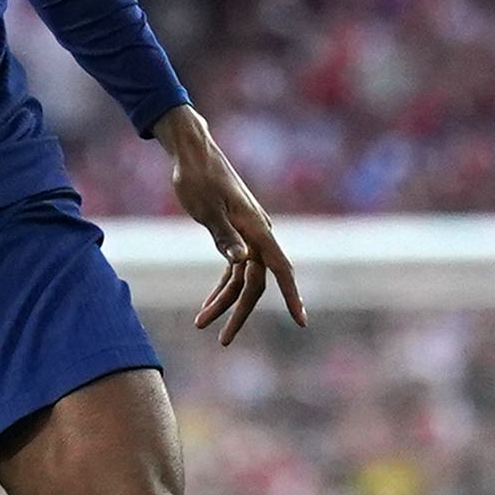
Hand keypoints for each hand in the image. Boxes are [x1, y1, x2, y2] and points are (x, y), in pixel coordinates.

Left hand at [156, 105, 304, 345]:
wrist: (193, 152)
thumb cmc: (198, 178)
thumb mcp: (206, 208)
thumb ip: (223, 236)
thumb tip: (241, 261)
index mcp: (256, 230)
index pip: (280, 270)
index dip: (292, 296)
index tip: (301, 321)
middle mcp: (258, 234)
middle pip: (257, 283)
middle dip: (239, 313)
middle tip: (223, 341)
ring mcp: (248, 234)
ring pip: (243, 278)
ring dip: (224, 301)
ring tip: (201, 323)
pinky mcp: (235, 233)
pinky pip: (235, 267)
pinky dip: (222, 285)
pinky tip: (208, 303)